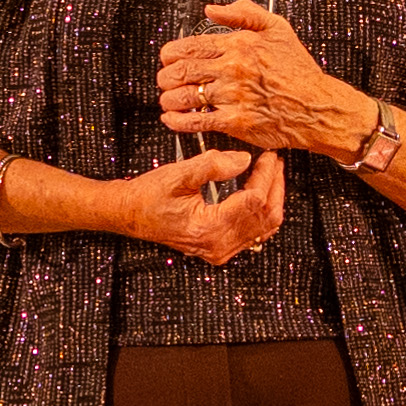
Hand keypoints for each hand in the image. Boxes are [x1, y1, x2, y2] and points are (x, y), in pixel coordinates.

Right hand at [107, 146, 287, 265]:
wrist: (131, 214)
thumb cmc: (149, 195)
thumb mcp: (179, 174)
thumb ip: (212, 165)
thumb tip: (245, 160)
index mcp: (209, 228)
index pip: (254, 201)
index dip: (265, 175)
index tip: (267, 155)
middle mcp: (218, 245)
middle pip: (265, 216)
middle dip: (275, 185)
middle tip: (274, 160)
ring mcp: (221, 250)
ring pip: (264, 226)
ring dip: (272, 198)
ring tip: (270, 172)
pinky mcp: (221, 248)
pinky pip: (254, 233)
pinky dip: (263, 211)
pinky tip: (261, 191)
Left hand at [158, 0, 357, 154]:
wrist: (317, 106)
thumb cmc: (299, 71)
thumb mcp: (278, 29)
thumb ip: (244, 13)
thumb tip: (212, 9)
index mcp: (239, 45)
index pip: (190, 46)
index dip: (170, 53)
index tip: (167, 58)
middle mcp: (233, 69)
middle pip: (181, 71)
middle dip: (165, 77)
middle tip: (164, 80)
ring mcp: (233, 96)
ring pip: (185, 96)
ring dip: (169, 99)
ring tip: (168, 100)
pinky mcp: (236, 122)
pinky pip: (197, 122)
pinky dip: (178, 121)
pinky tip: (172, 119)